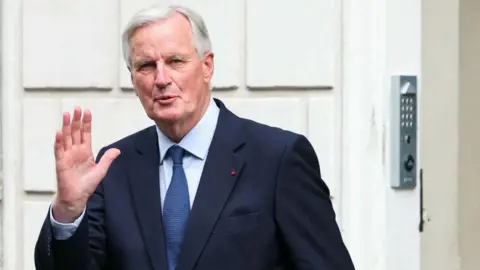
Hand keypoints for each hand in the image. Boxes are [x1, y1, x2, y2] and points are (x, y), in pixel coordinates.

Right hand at [52, 107, 119, 222]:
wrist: (76, 198)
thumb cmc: (87, 185)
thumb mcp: (101, 170)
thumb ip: (108, 159)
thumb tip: (117, 150)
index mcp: (86, 152)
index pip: (86, 134)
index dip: (86, 123)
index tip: (87, 112)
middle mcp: (76, 151)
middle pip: (75, 132)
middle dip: (76, 120)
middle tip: (77, 108)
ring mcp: (67, 156)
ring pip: (66, 138)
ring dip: (66, 126)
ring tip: (67, 115)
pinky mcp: (61, 163)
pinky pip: (59, 150)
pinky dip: (59, 141)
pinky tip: (60, 132)